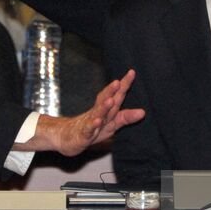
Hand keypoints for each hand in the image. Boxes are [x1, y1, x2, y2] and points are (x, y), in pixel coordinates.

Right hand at [19, 70, 144, 155]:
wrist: (67, 137)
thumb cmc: (93, 128)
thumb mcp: (112, 124)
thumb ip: (126, 117)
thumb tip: (143, 112)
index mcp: (106, 109)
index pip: (116, 95)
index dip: (124, 84)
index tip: (132, 72)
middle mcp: (98, 113)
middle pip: (105, 100)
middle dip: (111, 91)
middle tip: (118, 82)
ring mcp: (90, 122)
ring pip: (97, 114)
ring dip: (103, 107)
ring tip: (110, 100)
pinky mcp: (83, 135)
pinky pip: (88, 129)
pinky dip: (92, 125)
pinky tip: (96, 121)